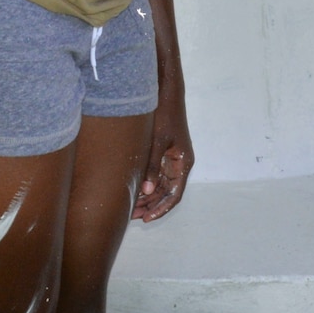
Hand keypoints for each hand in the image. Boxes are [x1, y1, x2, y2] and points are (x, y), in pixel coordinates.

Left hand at [134, 76, 192, 221]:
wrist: (166, 93)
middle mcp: (179, 164)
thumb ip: (152, 166)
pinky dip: (145, 184)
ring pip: (160, 186)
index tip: (147, 218)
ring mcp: (171, 159)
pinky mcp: (162, 153)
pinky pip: (155, 176)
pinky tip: (132, 190)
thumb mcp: (158, 141)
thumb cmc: (165, 114)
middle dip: (151, 206)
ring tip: (130, 207)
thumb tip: (147, 191)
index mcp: (183, 163)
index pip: (174, 194)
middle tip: (133, 216)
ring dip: (147, 197)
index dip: (161, 208)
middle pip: (166, 193)